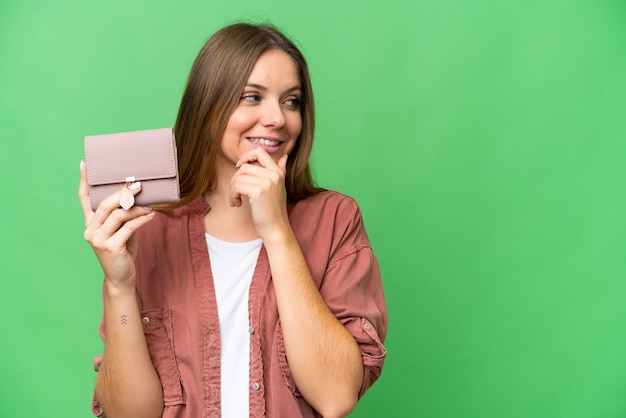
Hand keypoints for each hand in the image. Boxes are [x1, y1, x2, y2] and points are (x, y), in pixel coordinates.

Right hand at [79, 161, 154, 289]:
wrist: (121, 277)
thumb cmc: (122, 251)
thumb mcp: (120, 231)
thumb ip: (121, 216)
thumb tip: (135, 197)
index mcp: (90, 224)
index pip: (83, 199)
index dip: (83, 181)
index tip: (84, 164)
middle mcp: (91, 230)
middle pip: (105, 205)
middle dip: (122, 193)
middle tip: (137, 185)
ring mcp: (99, 239)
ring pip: (119, 216)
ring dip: (136, 208)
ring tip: (149, 204)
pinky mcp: (111, 247)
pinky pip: (129, 227)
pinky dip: (142, 220)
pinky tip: (151, 215)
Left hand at [229, 149, 289, 240]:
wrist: (276, 229)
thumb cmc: (274, 211)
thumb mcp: (279, 188)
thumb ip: (280, 171)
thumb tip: (285, 157)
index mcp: (278, 172)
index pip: (260, 152)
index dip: (246, 156)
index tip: (239, 167)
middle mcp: (274, 175)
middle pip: (245, 166)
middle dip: (236, 179)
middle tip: (236, 192)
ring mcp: (267, 182)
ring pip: (239, 176)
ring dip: (233, 189)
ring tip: (236, 200)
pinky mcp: (258, 191)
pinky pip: (237, 186)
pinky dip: (233, 196)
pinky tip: (237, 204)